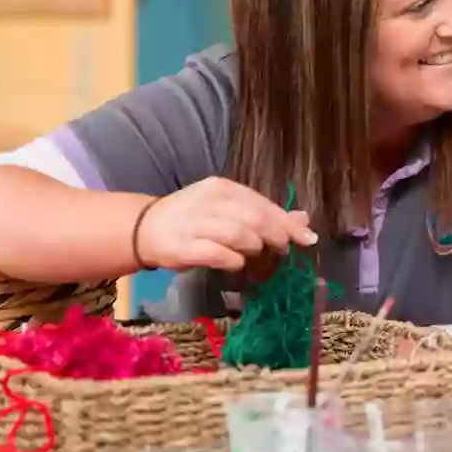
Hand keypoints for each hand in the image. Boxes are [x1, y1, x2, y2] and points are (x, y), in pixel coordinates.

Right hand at [136, 176, 317, 272]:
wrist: (145, 228)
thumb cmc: (194, 219)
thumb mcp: (229, 209)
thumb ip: (264, 213)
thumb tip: (303, 219)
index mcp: (222, 188)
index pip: (262, 204)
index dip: (287, 223)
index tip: (307, 239)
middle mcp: (208, 202)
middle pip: (255, 219)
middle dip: (276, 236)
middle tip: (281, 249)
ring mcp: (194, 224)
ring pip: (239, 235)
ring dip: (254, 248)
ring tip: (253, 253)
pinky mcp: (182, 248)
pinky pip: (217, 254)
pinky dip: (233, 260)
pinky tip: (235, 263)